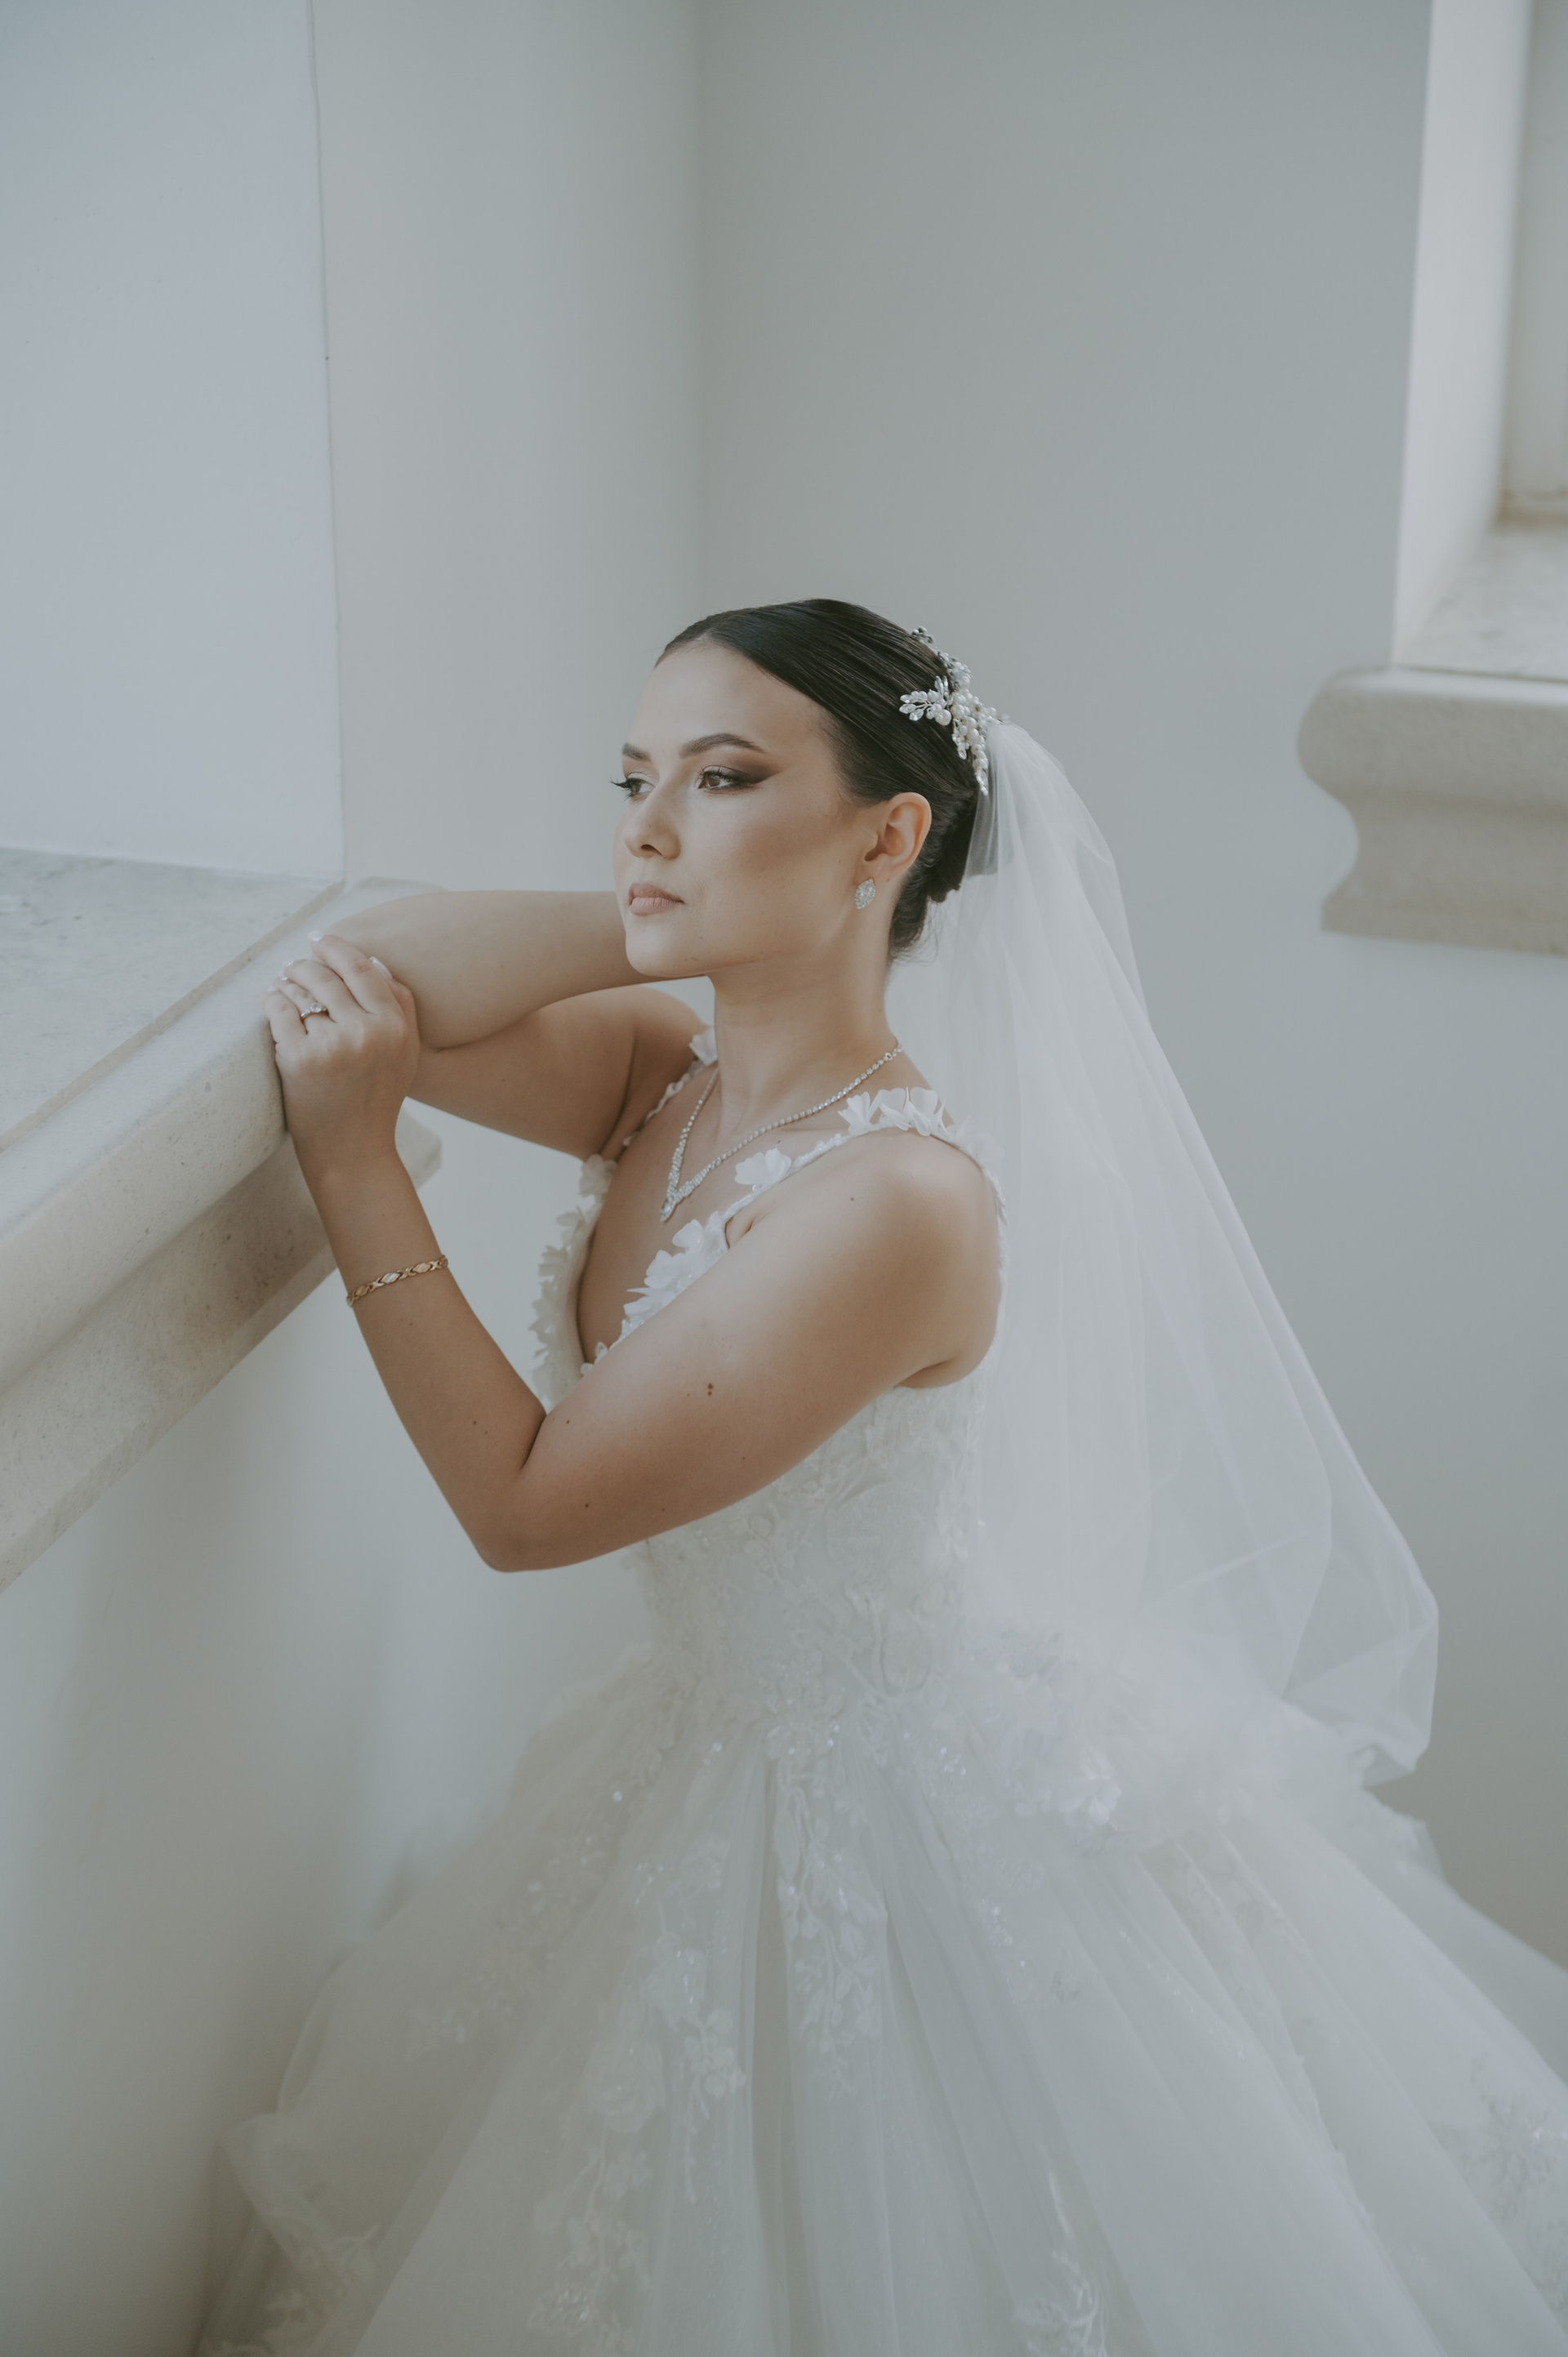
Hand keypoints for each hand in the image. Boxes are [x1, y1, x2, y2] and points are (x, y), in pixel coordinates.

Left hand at [264, 934, 421, 1183]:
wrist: (354, 1152)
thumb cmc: (375, 1101)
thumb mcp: (404, 1055)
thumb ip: (400, 1008)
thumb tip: (375, 962)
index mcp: (396, 1027)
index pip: (364, 969)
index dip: (339, 947)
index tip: (320, 938)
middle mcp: (369, 1032)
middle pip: (330, 976)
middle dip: (307, 962)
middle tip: (294, 963)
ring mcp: (334, 1045)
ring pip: (303, 991)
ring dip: (288, 979)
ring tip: (282, 980)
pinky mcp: (300, 1059)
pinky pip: (280, 1011)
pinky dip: (272, 1001)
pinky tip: (271, 1001)